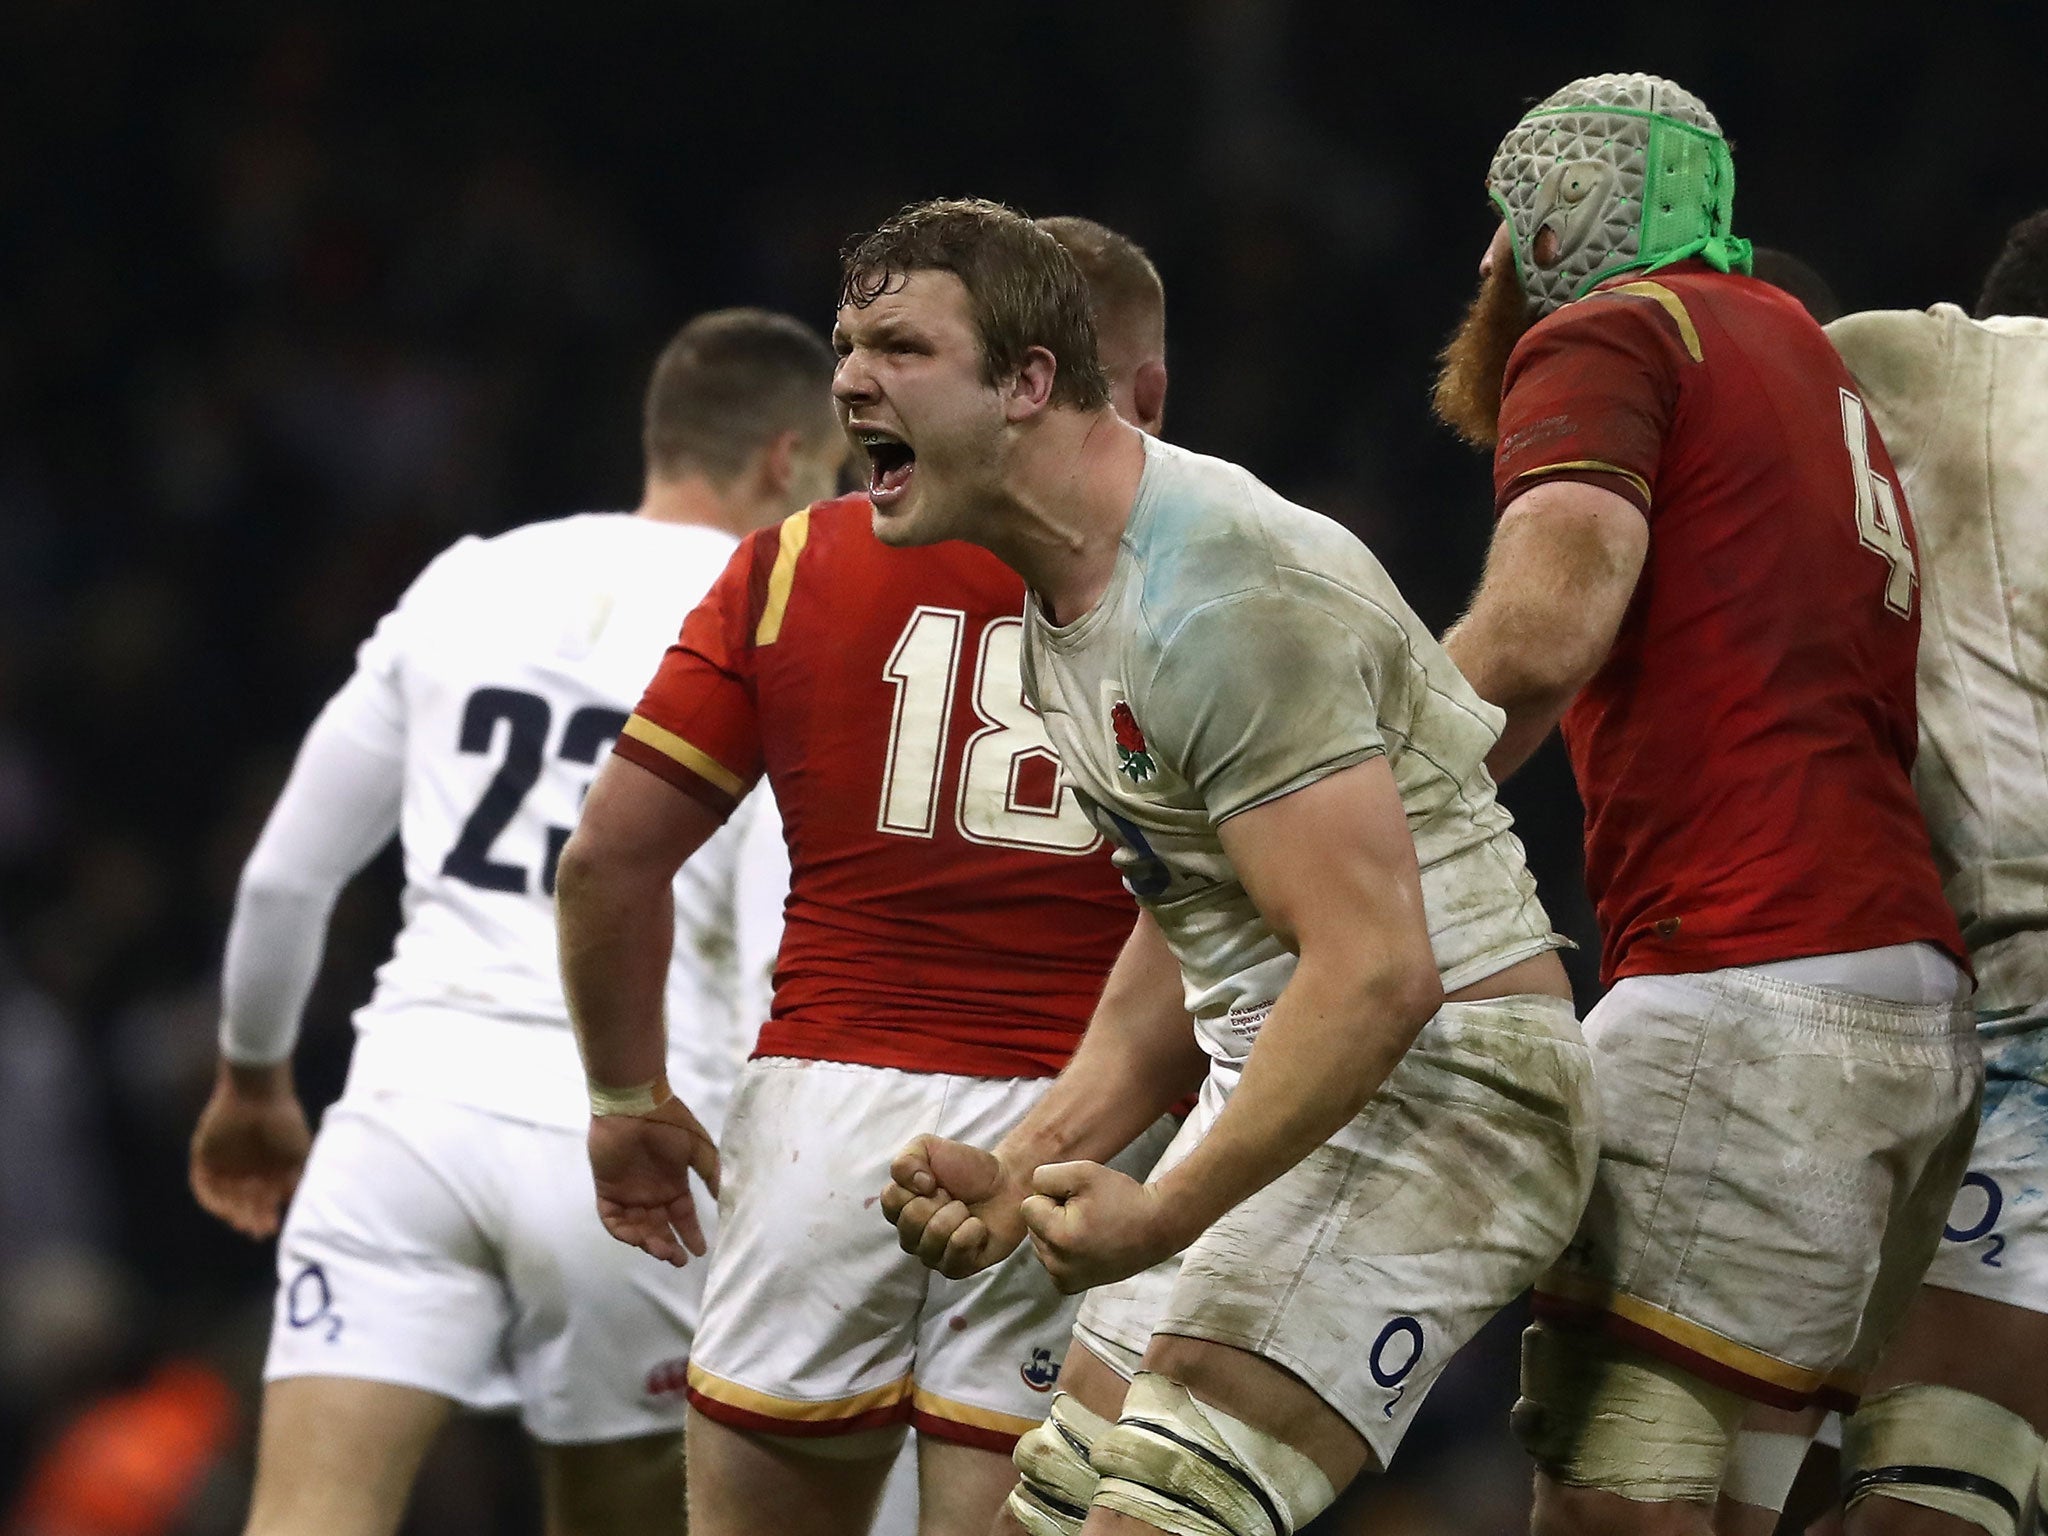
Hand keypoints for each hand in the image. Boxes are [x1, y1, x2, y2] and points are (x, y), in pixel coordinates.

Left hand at [189, 1060, 311, 1239]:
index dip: (266, 1215)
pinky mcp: (203, 1157)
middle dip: (252, 1217)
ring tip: (243, 1223)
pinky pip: (202, 1186)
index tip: (272, 1227)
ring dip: (233, 1212)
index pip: (263, 1199)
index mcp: (266, 1167)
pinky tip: (224, 1210)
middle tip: (259, 1231)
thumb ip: (297, 1179)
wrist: (257, 1095)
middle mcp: (245, 1168)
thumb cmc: (284, 1121)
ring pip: (225, 1198)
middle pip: (244, 1202)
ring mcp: (223, 1164)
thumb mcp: (299, 1152)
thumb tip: (294, 1203)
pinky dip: (211, 1200)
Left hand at [588, 1095, 719, 1265]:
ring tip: (661, 1250)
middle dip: (668, 1246)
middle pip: (660, 1228)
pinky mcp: (608, 1191)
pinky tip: (636, 1238)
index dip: (691, 1234)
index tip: (701, 1251)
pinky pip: (612, 1220)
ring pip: (638, 1228)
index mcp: (673, 1184)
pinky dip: (622, 1232)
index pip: (683, 1216)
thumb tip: (725, 1198)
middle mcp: (652, 1193)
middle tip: (677, 1259)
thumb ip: (710, 1173)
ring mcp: (629, 1193)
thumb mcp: (697, 1147)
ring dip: (648, 1242)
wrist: (634, 1104)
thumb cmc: (668, 1123)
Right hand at [881, 1135, 1031, 1278]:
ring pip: (934, 1236)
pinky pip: (958, 1249)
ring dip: (957, 1214)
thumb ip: (906, 1160)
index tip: (934, 1181)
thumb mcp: (928, 1148)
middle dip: (940, 1200)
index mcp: (900, 1209)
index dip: (916, 1184)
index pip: (891, 1200)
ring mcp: (932, 1255)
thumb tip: (917, 1187)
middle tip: (954, 1196)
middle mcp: (911, 1236)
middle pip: (911, 1220)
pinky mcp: (956, 1268)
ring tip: (967, 1210)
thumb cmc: (966, 1168)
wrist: (1006, 1182)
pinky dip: (973, 1230)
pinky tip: (978, 1227)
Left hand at [1021, 1161, 1183, 1293]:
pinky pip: (1050, 1258)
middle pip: (1033, 1226)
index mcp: (1059, 1238)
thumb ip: (1045, 1176)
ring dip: (1058, 1231)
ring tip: (1091, 1228)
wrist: (1156, 1228)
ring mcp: (1063, 1280)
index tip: (1081, 1200)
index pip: (1028, 1206)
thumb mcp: (1083, 1172)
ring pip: (1040, 1242)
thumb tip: (1032, 1192)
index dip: (1053, 1195)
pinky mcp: (1070, 1287)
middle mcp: (1057, 1266)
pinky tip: (1088, 1243)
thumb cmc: (1122, 1197)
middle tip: (1089, 1213)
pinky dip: (1063, 1249)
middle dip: (1053, 1214)